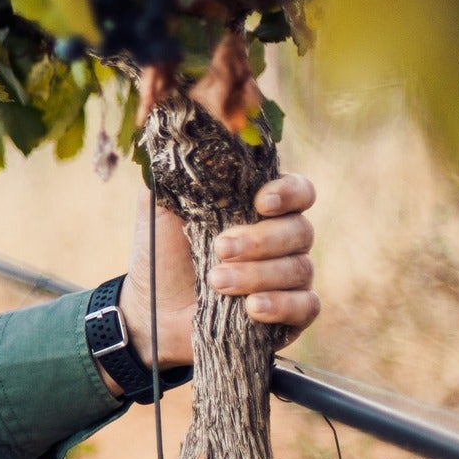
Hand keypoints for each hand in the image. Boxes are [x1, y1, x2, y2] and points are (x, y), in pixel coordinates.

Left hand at [118, 174, 320, 379]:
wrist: (151, 312)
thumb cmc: (159, 256)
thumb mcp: (158, 213)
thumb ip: (174, 180)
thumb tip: (180, 144)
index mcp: (257, 208)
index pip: (298, 190)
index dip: (288, 193)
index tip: (260, 203)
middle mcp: (281, 239)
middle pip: (300, 230)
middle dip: (259, 240)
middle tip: (219, 248)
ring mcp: (288, 277)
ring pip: (299, 268)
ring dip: (257, 275)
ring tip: (215, 282)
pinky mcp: (291, 314)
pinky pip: (307, 305)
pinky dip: (281, 305)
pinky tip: (252, 307)